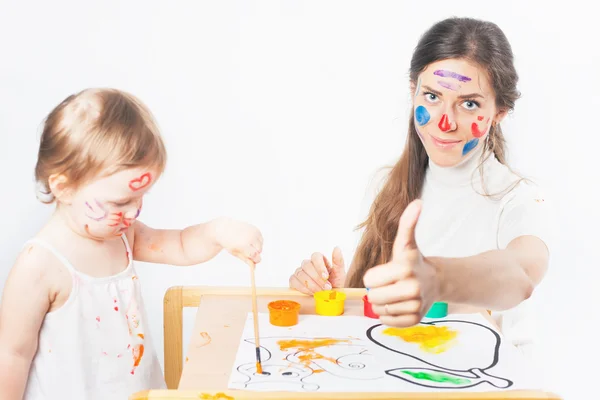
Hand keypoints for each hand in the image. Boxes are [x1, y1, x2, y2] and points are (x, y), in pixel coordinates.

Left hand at [214, 217, 262, 263]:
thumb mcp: (235, 253)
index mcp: (243, 244)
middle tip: (246, 251)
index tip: (253, 261)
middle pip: (260, 250)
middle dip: (255, 253)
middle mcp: (250, 237)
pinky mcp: (256, 229)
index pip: (256, 256)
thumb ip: (246, 260)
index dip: (255, 260)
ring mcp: (253, 232)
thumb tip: (254, 268)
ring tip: (246, 244)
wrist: (224, 229)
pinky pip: (261, 239)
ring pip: (261, 244)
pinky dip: (257, 241)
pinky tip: (248, 239)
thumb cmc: (229, 243)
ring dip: (256, 247)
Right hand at [289, 247, 345, 293]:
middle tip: (326, 288)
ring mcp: (299, 272)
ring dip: (311, 285)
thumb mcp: (339, 274)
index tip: (326, 277)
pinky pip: (294, 281)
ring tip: (320, 292)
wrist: (327, 299)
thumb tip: (337, 248)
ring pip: (300, 274)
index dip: (319, 266)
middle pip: (307, 265)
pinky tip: (311, 293)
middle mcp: (308, 264)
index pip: (315, 256)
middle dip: (317, 278)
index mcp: (319, 260)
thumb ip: (338, 261)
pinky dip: (303, 288)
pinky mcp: (293, 280)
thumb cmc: (334, 285)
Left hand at [363, 199, 439, 326]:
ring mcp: (416, 305)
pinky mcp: (416, 319)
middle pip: (373, 297)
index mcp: (405, 268)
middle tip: (388, 285)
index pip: (369, 280)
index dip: (373, 277)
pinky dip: (388, 316)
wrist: (435, 282)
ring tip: (394, 294)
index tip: (384, 273)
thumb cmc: (413, 261)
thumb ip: (407, 223)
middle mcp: (412, 288)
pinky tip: (398, 305)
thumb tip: (417, 202)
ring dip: (382, 304)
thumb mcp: (406, 242)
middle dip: (376, 291)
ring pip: (380, 310)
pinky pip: (388, 322)